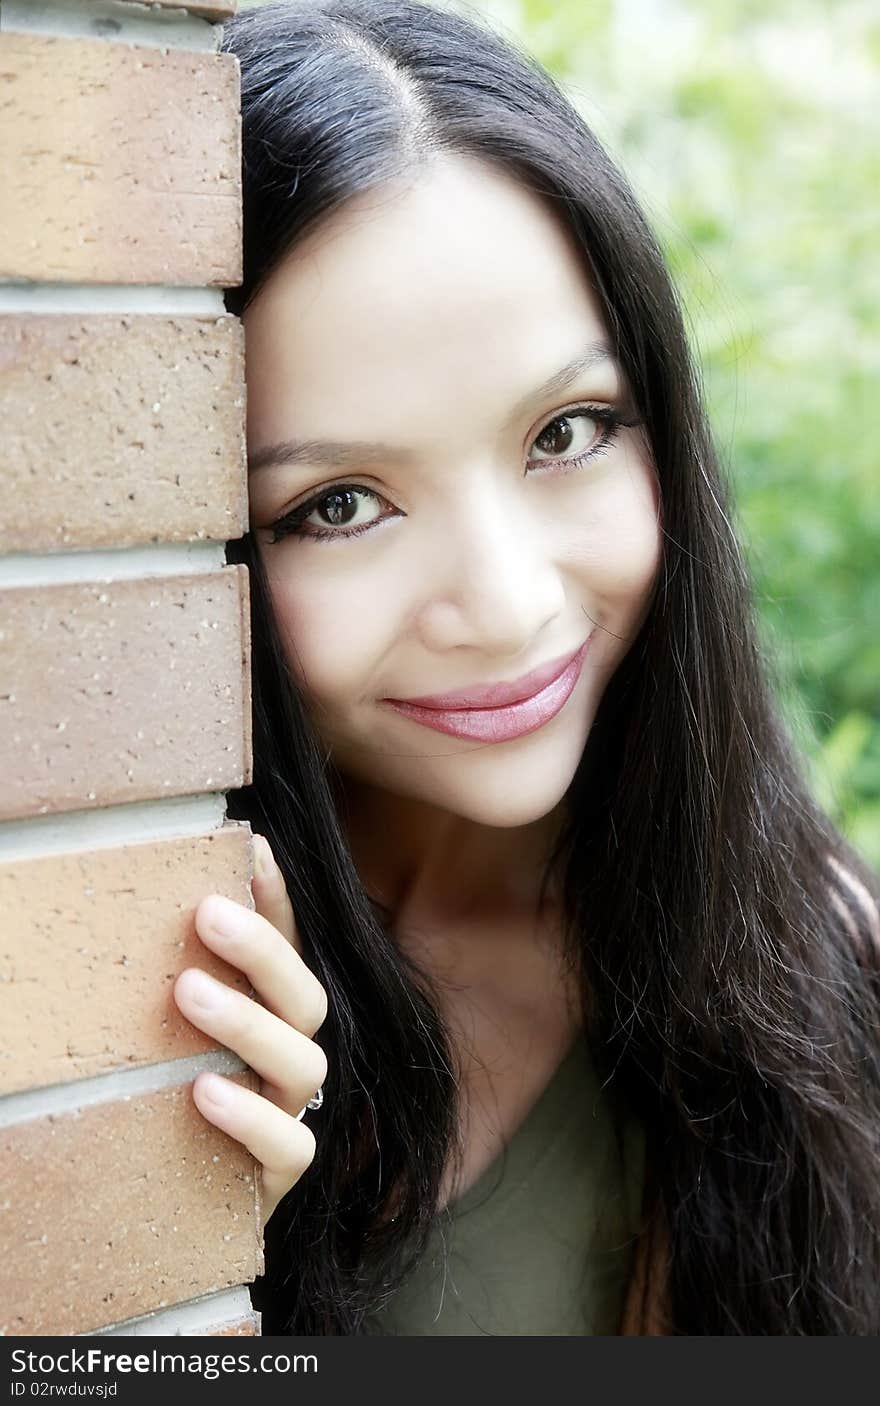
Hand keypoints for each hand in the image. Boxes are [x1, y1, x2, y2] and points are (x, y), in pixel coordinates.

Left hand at [173, 833, 327, 1224]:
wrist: (194, 1208)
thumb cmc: (189, 1104)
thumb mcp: (190, 1038)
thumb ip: (198, 979)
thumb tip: (175, 901)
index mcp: (277, 1017)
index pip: (292, 945)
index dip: (278, 897)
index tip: (253, 847)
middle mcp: (296, 1056)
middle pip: (305, 995)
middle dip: (261, 950)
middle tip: (206, 914)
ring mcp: (295, 1114)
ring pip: (303, 1060)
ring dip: (247, 1021)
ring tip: (189, 993)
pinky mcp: (283, 1173)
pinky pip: (290, 1145)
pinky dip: (249, 1116)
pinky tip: (202, 1091)